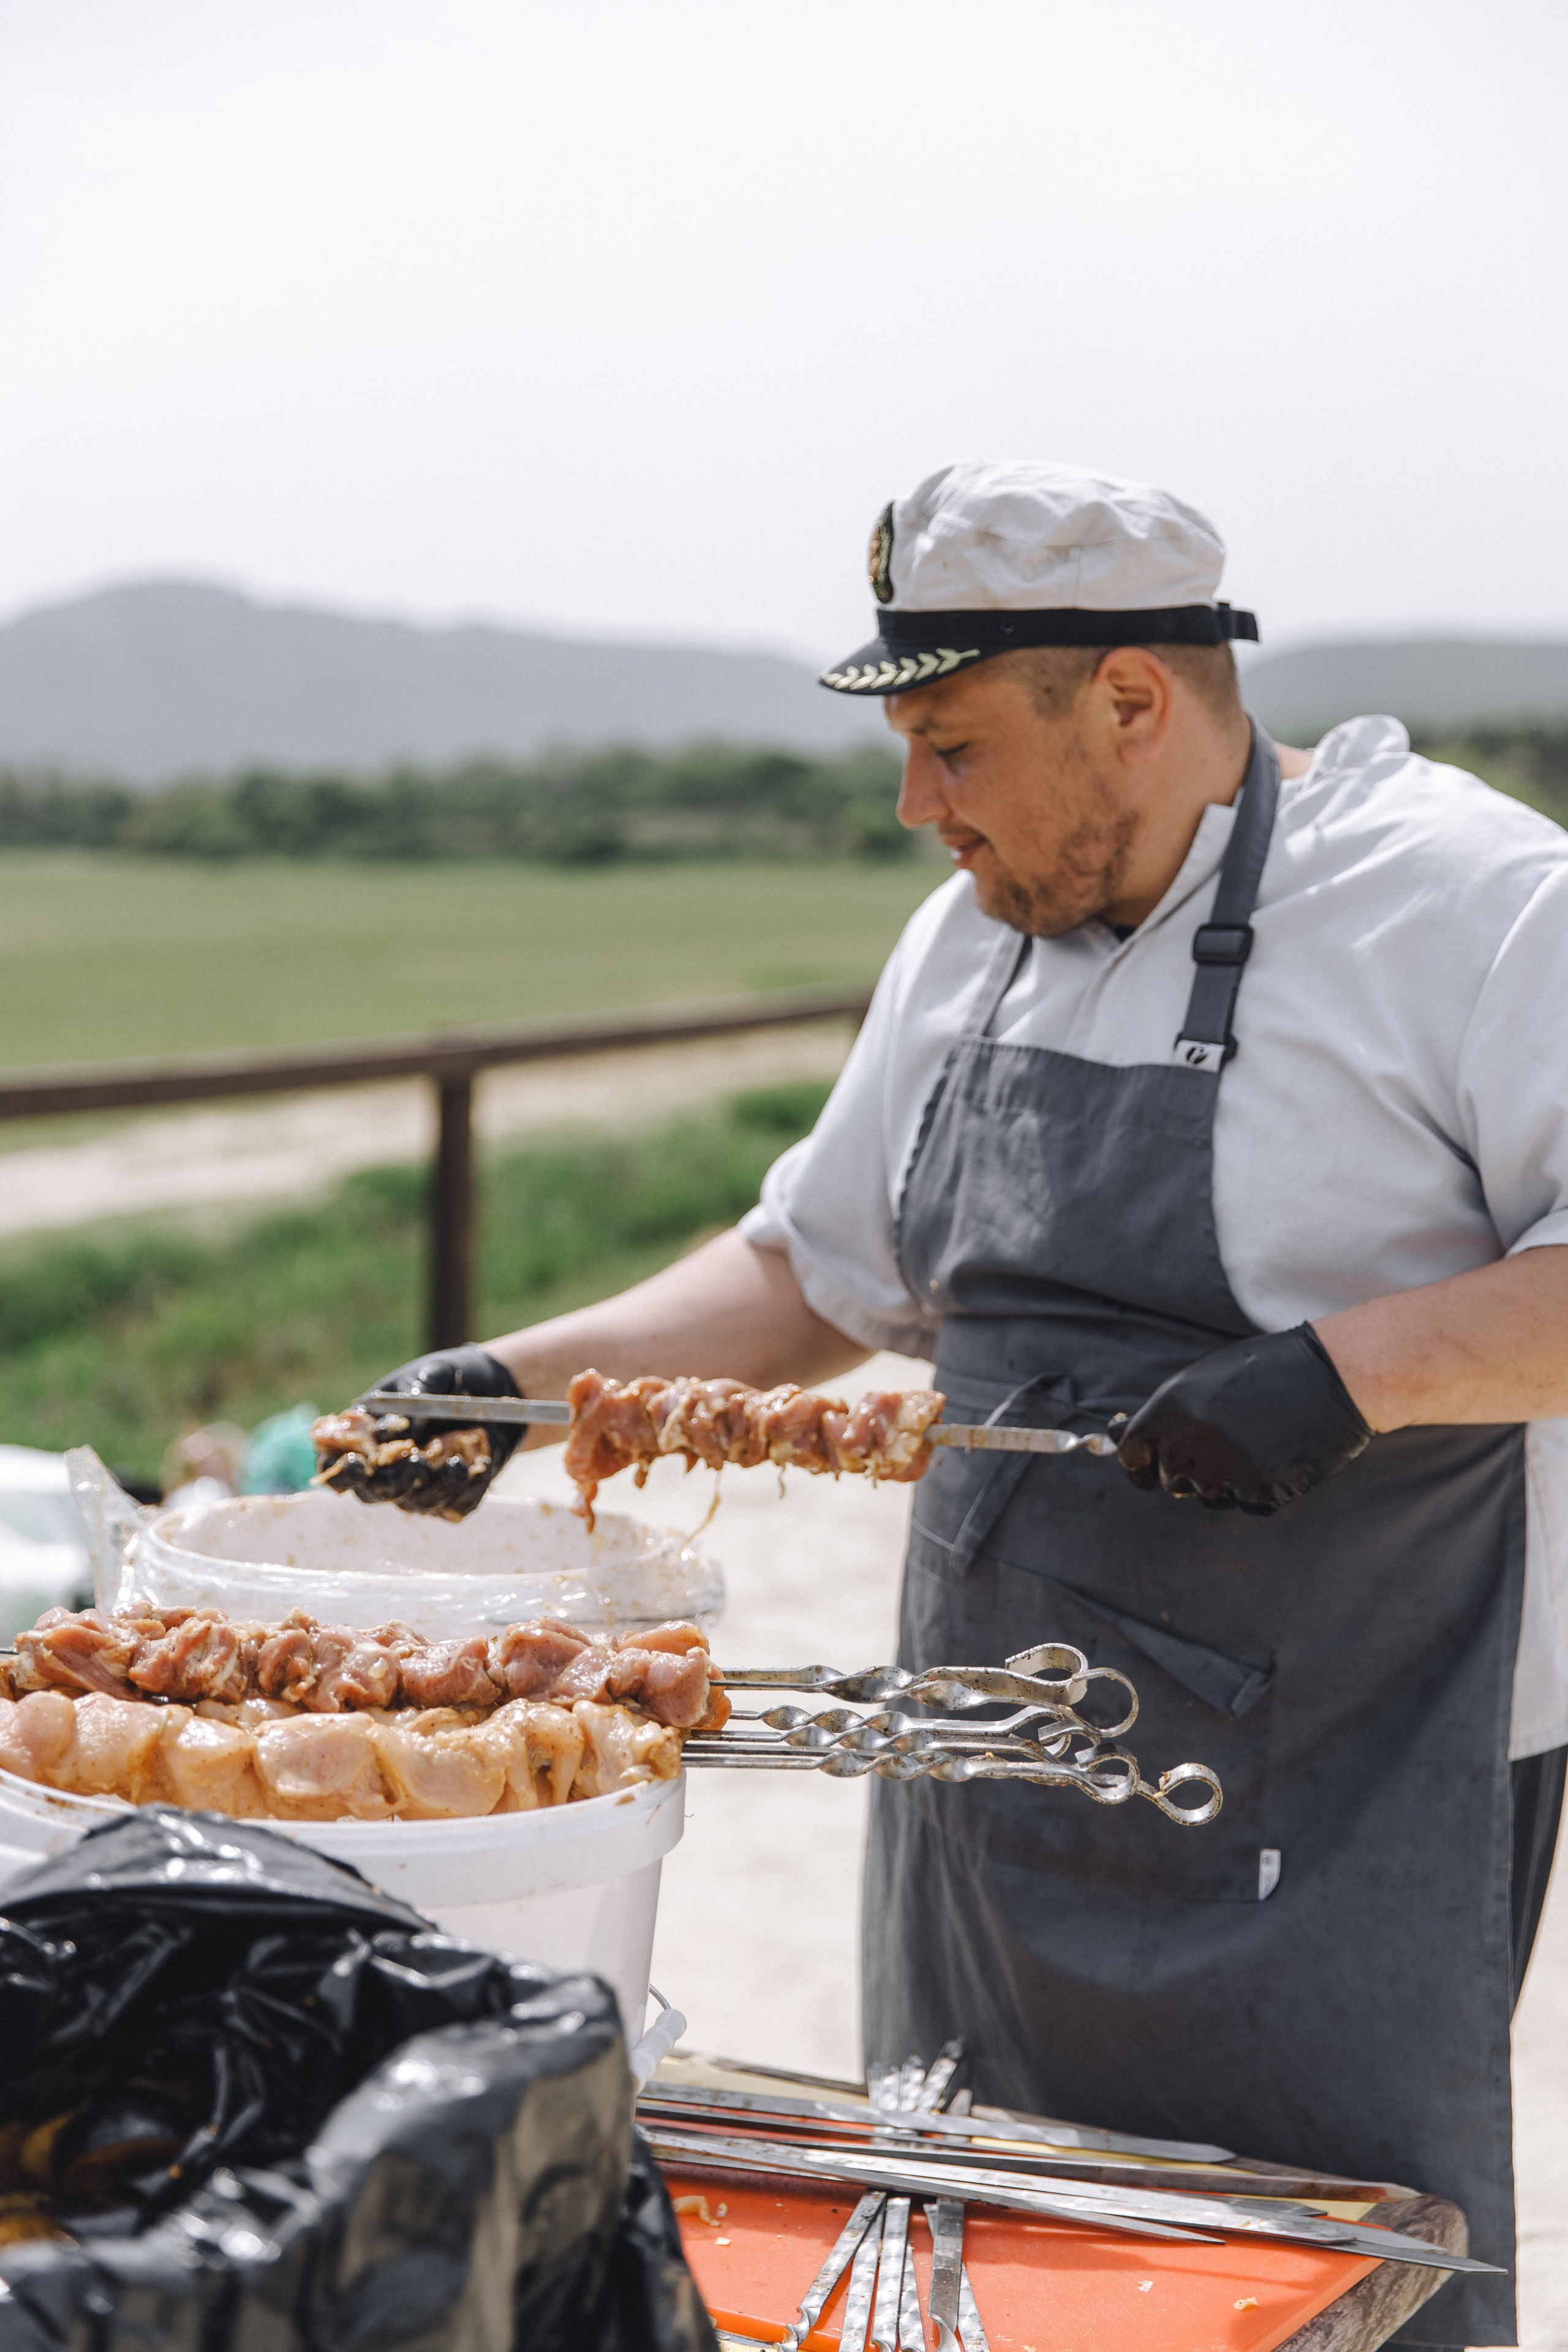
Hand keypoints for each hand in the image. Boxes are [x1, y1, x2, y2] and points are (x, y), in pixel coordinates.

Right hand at [332, 1344, 522, 1519]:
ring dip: (436, 1486)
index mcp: (365, 1435)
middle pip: (373, 1494)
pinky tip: (481, 1466)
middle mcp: (385, 1467)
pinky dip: (466, 1491)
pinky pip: (453, 1507)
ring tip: (459, 1461)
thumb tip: (397, 1432)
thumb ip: (411, 1399)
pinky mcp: (449, 1495)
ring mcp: (416, 1486)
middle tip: (420, 1462)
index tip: (359, 1465)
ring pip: (414, 1503)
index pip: (335, 1466)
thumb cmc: (448, 1378)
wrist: (491, 1386)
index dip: (341, 1472)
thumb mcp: (432, 1374)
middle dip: (396, 1481)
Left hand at [1116, 1324, 1370, 1513]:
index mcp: (1171, 1409)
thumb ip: (1161, 1412)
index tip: (1147, 1465)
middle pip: (1168, 1480)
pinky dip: (1256, 1488)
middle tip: (1220, 1443)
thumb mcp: (1202, 1379)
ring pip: (1206, 1496)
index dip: (1137, 1463)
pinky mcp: (1260, 1492)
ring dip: (1222, 1480)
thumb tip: (1115, 1436)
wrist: (1331, 1378)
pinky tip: (1275, 1456)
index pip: (1131, 1455)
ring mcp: (1226, 1471)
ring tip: (1252, 1443)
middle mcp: (1191, 1443)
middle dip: (1185, 1470)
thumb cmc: (1264, 1372)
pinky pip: (1244, 1504)